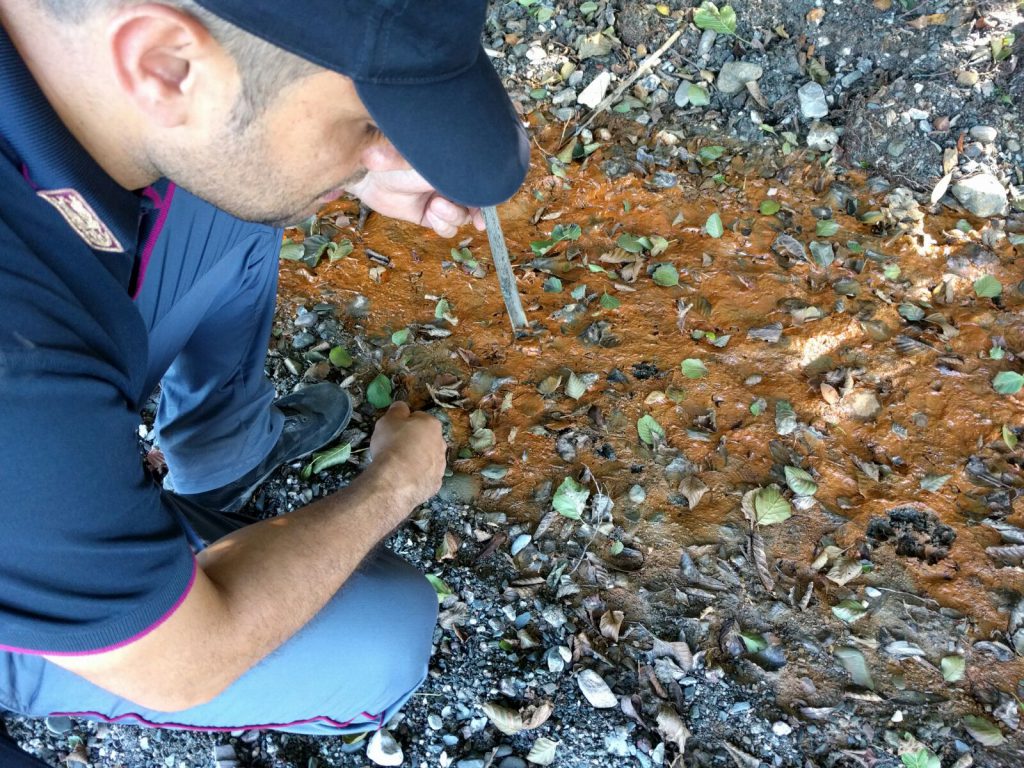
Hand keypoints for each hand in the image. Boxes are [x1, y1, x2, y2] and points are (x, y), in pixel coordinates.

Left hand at [347, 141, 485, 237]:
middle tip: (476, 220)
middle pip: (475, 203)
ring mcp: (440, 200)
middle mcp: (450, 184)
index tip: (491, 205)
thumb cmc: (392, 156)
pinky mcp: (428, 216)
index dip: (490, 195)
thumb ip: (442, 168)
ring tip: (435, 206)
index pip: (480, 182)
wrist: (366, 174)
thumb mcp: (422, 159)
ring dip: (453, 216)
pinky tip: (431, 215)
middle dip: (476, 212)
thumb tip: (461, 170)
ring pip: (461, 218)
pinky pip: (446, 228)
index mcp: (453, 167)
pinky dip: (443, 225)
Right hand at [368, 402, 445, 505]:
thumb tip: (402, 406)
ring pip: (428, 459)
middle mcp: (441, 444)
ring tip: (399, 466)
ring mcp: (441, 466)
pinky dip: (417, 477)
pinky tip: (404, 479)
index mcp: (432, 425)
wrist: (395, 479)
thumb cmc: (391, 444)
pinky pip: (426, 477)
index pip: (419, 418)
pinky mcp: (436, 484)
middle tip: (396, 448)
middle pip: (426, 439)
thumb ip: (397, 410)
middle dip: (414, 442)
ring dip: (417, 460)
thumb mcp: (388, 420)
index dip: (405, 423)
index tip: (394, 431)